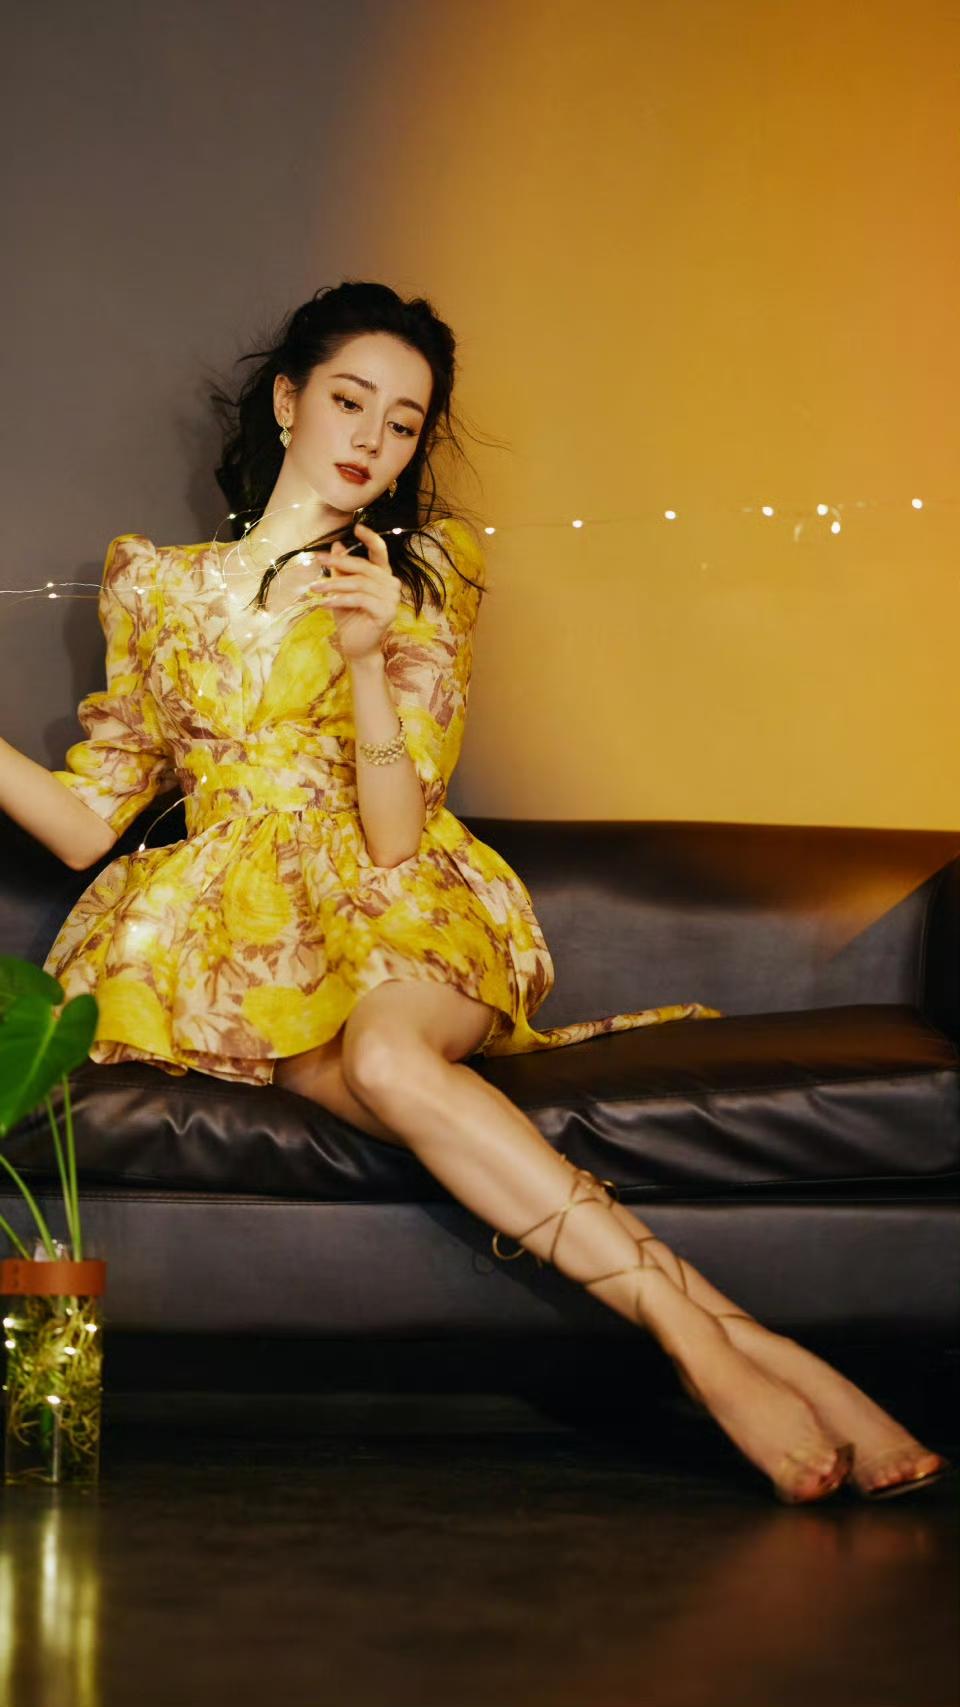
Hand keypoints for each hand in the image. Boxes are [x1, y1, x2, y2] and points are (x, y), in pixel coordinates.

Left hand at [308, 522, 400, 662]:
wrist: (356, 646)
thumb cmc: (350, 617)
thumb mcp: (341, 589)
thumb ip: (341, 569)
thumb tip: (336, 545)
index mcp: (383, 576)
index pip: (380, 552)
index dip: (370, 538)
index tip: (357, 527)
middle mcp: (391, 584)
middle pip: (364, 566)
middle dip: (339, 561)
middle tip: (319, 559)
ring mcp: (391, 599)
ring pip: (359, 583)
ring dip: (334, 584)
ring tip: (315, 589)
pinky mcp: (386, 612)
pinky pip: (358, 599)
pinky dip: (339, 599)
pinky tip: (324, 603)